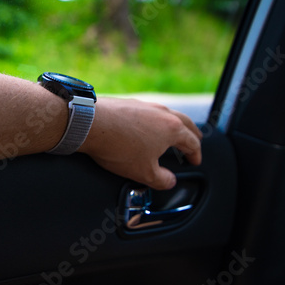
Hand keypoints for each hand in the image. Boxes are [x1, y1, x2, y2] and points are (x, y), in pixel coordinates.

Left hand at [79, 97, 202, 189]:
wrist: (89, 124)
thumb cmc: (117, 146)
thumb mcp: (143, 172)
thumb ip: (162, 180)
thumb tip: (169, 181)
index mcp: (172, 129)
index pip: (192, 142)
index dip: (196, 154)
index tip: (194, 160)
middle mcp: (161, 113)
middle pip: (184, 123)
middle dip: (191, 134)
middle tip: (193, 141)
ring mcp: (145, 105)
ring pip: (167, 113)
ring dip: (173, 124)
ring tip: (171, 133)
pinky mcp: (129, 103)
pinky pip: (148, 111)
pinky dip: (154, 120)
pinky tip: (145, 126)